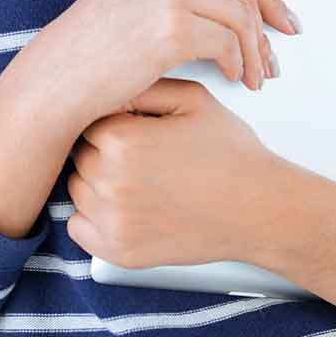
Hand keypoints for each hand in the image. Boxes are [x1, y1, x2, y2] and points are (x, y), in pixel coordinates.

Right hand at [32, 0, 298, 126]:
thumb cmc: (99, 36)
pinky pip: (228, 45)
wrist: (63, 72)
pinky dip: (237, 65)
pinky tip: (233, 75)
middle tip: (273, 55)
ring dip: (254, 52)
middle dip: (266, 27)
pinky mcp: (173, 26)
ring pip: (241, 18)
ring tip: (255, 74)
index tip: (282, 16)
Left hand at [66, 80, 279, 268]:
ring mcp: (113, 221)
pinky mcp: (119, 252)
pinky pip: (78, 229)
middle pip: (80, 156)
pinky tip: (126, 206)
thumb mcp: (192, 99)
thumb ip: (143, 87)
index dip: (111, 121)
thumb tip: (108, 84)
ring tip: (140, 180)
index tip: (133, 127)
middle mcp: (110, 182)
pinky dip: (93, 217)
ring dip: (96, 182)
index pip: (87, 121)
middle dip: (103, 150)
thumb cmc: (230, 152)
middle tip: (142, 154)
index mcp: (123, 140)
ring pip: (77, 190)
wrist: (258, 207)